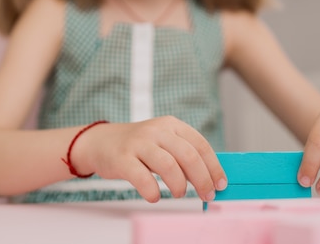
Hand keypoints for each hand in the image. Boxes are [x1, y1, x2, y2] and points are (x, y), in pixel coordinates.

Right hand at [71, 116, 227, 202]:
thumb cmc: (137, 146)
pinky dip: (152, 191)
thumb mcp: (162, 140)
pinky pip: (142, 177)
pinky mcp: (122, 158)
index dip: (213, 166)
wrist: (99, 142)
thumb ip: (183, 153)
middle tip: (206, 195)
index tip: (220, 184)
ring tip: (180, 194)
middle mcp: (156, 131)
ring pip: (168, 165)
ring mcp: (138, 143)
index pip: (200, 144)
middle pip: (188, 155)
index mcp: (171, 125)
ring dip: (179, 185)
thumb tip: (210, 178)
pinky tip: (155, 196)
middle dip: (202, 179)